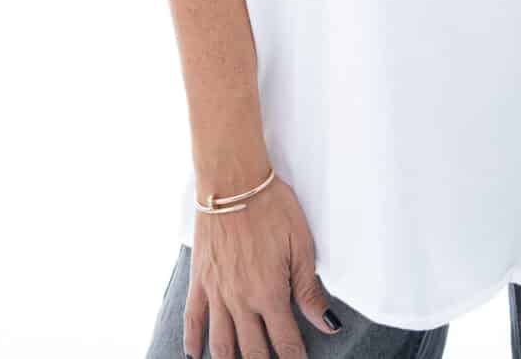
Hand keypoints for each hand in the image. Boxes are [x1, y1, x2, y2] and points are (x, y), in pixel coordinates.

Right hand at [184, 171, 342, 355]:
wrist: (234, 179)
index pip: (285, 343)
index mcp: (269, 293)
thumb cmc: (271, 206)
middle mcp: (241, 300)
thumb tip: (327, 323)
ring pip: (221, 344)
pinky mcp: (199, 279)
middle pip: (252, 351)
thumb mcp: (300, 245)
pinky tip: (196, 356)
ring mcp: (216, 292)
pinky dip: (192, 342)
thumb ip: (309, 290)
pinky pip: (192, 319)